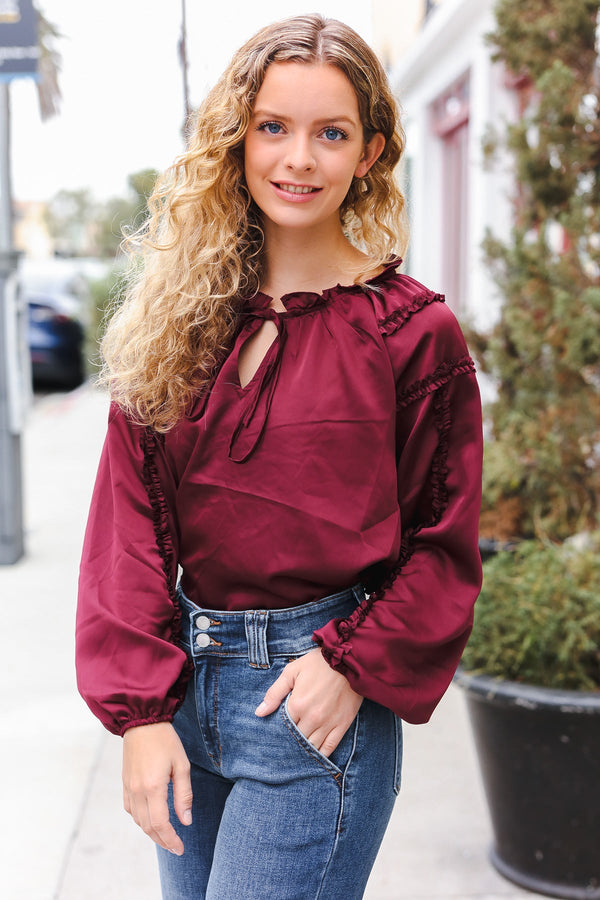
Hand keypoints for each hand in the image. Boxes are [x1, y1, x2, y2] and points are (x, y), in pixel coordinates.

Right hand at [122, 721, 191, 855]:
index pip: (161, 824)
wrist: (141, 722)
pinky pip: (131, 810)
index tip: (181, 849)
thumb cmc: (165, 741)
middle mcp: (138, 791)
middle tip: (176, 847)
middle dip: (162, 841)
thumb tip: (185, 821)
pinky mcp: (125, 783)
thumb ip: (184, 795)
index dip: (171, 840)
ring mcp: (129, 788)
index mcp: (154, 787)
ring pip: (138, 821)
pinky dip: (141, 820)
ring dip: (152, 832)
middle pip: (148, 827)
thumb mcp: (182, 765)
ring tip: (166, 836)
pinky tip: (150, 819)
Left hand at [255, 648, 362, 756]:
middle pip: (296, 738)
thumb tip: (259, 713)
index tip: (280, 726)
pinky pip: (329, 747)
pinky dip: (321, 753)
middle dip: (291, 738)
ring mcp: (328, 723)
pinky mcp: (342, 725)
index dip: (280, 727)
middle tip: (289, 737)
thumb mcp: (292, 671)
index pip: (283, 726)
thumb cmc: (318, 663)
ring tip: (300, 746)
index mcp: (297, 704)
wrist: (349, 660)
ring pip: (312, 746)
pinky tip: (315, 753)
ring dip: (304, 747)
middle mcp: (312, 718)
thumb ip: (275, 693)